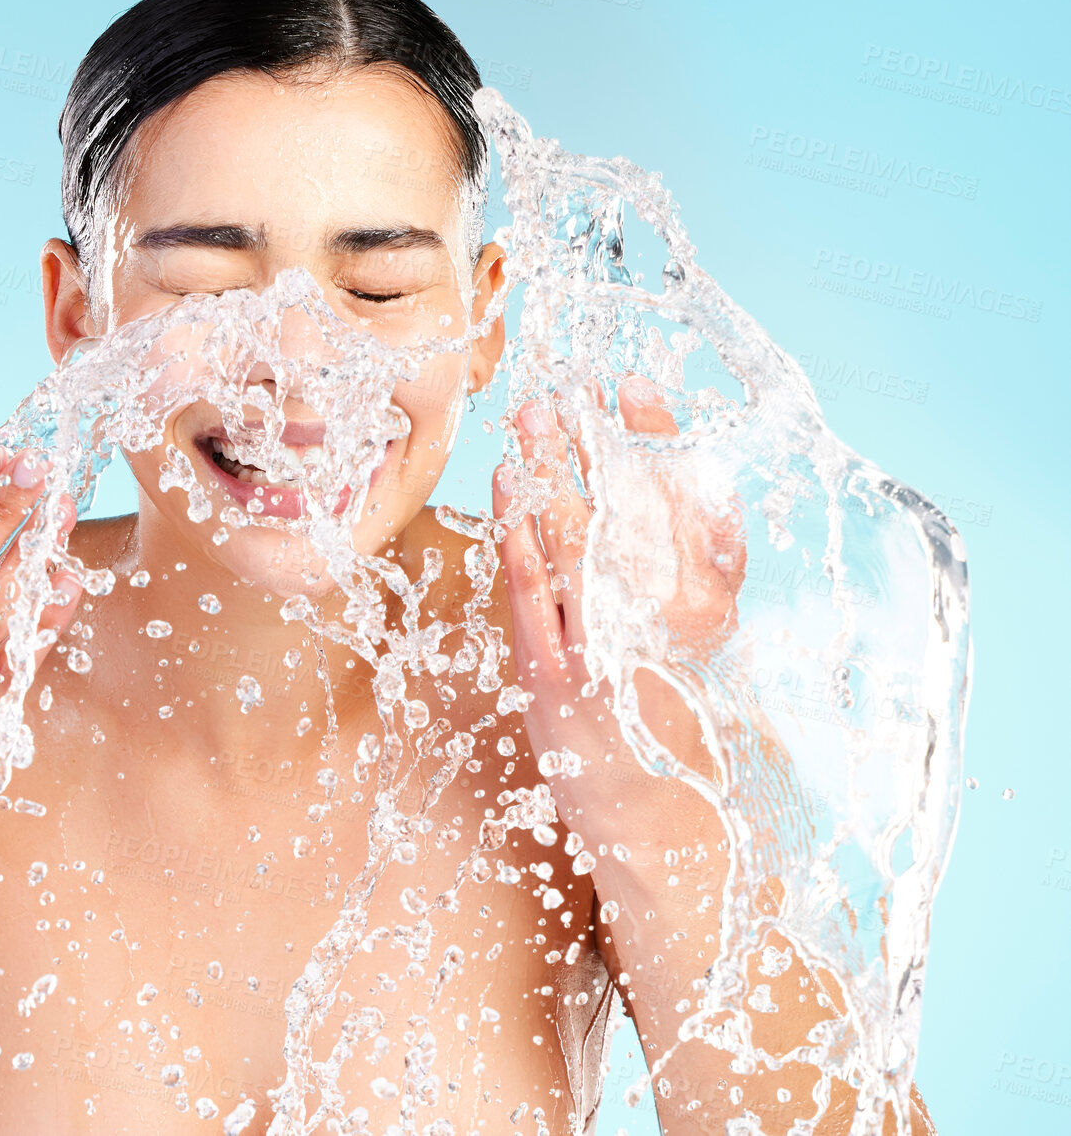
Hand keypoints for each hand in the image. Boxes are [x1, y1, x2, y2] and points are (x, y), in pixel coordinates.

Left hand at [491, 375, 747, 788]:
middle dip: (596, 439)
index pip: (685, 499)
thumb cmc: (680, 731)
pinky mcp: (556, 675)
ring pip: (577, 535)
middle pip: (628, 506)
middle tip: (570, 384)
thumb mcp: (704, 648)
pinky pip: (534, 589)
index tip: (635, 388)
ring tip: (532, 415)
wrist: (669, 830)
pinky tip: (507, 488)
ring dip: (552, 469)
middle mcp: (663, 618)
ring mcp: (606, 644)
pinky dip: (520, 532)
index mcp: (707, 605)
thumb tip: (684, 497)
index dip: (660, 439)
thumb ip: (699, 575)